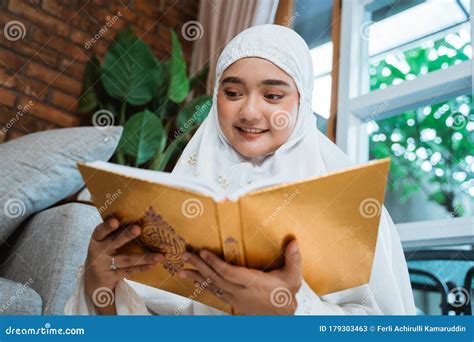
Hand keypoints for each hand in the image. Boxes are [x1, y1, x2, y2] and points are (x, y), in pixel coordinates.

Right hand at [84, 217, 163, 314]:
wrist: (94, 280)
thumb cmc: (104, 254)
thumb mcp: (105, 243)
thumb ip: (116, 233)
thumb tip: (141, 218)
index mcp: (97, 240)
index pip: (100, 232)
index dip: (107, 227)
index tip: (115, 221)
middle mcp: (99, 252)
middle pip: (114, 243)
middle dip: (126, 236)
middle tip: (138, 228)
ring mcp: (105, 266)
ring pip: (126, 259)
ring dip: (144, 257)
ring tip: (159, 255)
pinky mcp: (112, 277)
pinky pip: (130, 271)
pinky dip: (142, 267)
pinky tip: (154, 263)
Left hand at [178, 239, 301, 314]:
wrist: (283, 315)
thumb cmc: (286, 293)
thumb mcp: (293, 276)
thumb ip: (293, 258)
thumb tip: (294, 241)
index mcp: (253, 283)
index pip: (229, 273)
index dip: (215, 263)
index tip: (203, 252)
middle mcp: (241, 292)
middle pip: (215, 278)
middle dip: (199, 265)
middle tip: (186, 254)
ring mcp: (235, 298)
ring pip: (212, 286)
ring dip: (196, 276)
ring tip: (181, 269)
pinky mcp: (232, 301)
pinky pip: (214, 292)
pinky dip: (202, 284)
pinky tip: (193, 279)